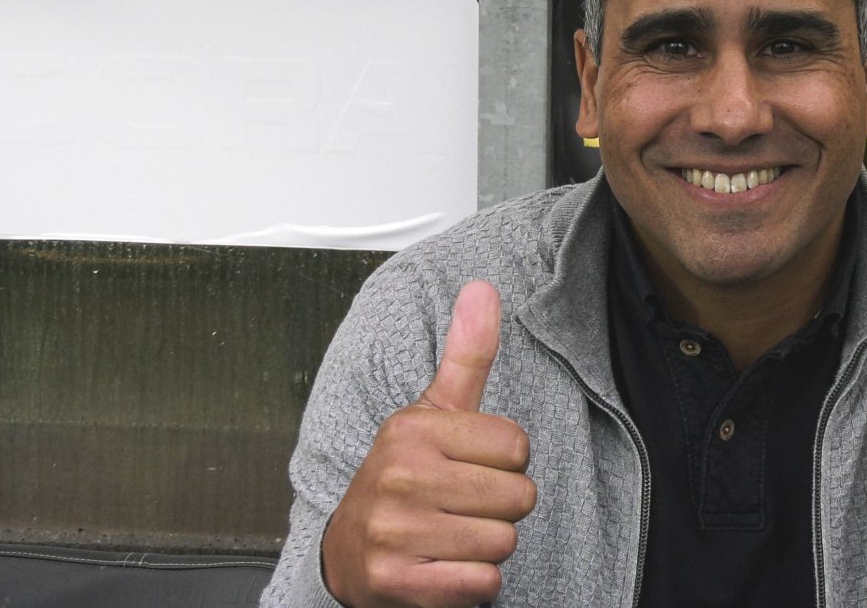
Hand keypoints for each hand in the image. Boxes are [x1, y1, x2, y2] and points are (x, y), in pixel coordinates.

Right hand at [323, 281, 537, 606]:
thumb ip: (467, 354)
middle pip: (518, 497)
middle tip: (461, 506)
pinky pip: (482, 584)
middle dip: (500, 508)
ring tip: (451, 536)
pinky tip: (443, 568)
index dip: (506, 462)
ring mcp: (394, 531)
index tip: (471, 467)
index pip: (518, 446)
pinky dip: (473, 584)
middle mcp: (399, 475)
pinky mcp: (397, 581)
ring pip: (503, 542)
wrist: (348, 554)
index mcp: (413, 429)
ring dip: (487, 548)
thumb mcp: (434, 412)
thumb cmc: (405, 479)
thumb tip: (483, 287)